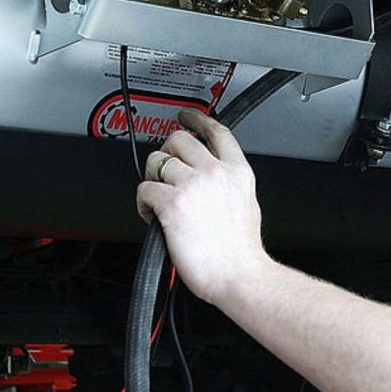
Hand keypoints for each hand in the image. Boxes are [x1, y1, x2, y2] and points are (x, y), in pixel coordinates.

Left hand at [136, 110, 271, 306]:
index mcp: (237, 172)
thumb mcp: (247, 204)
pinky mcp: (171, 203)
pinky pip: (144, 189)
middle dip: (167, 152)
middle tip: (165, 171)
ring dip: (153, 178)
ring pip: (157, 161)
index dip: (197, 120)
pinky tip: (151, 214)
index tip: (187, 116)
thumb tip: (214, 181)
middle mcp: (214, 172)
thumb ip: (229, 184)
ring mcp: (192, 185)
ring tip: (159, 199)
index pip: (215, 132)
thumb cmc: (242, 252)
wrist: (239, 276)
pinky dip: (143, 202)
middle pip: (179, 140)